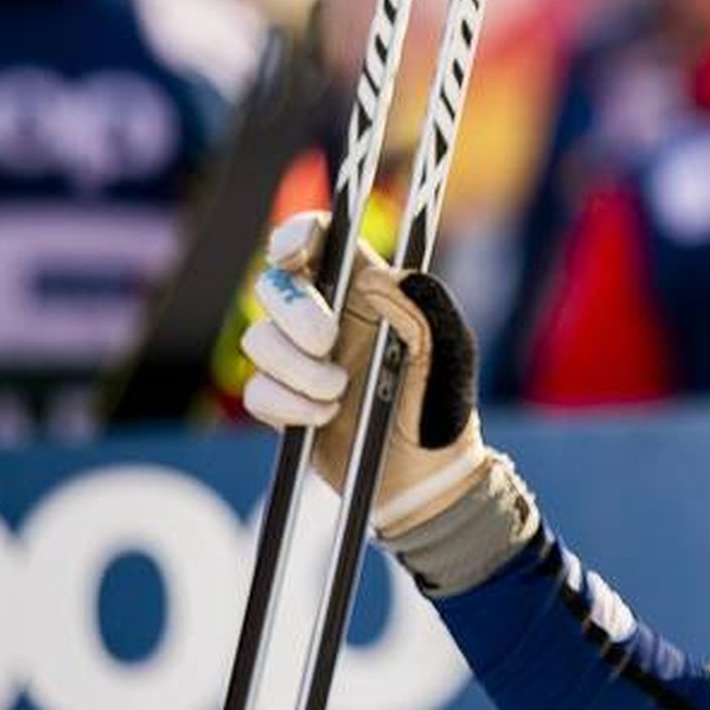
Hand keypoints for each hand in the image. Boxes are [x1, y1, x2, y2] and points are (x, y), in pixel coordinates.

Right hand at [240, 211, 486, 532]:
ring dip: (296, 369)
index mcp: (368, 288)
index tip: (293, 252)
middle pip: (274, 284)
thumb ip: (426, 307)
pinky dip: (286, 404)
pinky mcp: (283, 399)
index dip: (297, 234)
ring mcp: (300, 358)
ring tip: (339, 394)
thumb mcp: (451, 352)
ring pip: (259, 340)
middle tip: (326, 342)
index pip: (320, 239)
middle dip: (295, 312)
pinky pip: (257, 390)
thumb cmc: (442, 403)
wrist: (422, 476)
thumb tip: (380, 278)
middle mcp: (327, 314)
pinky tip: (322, 418)